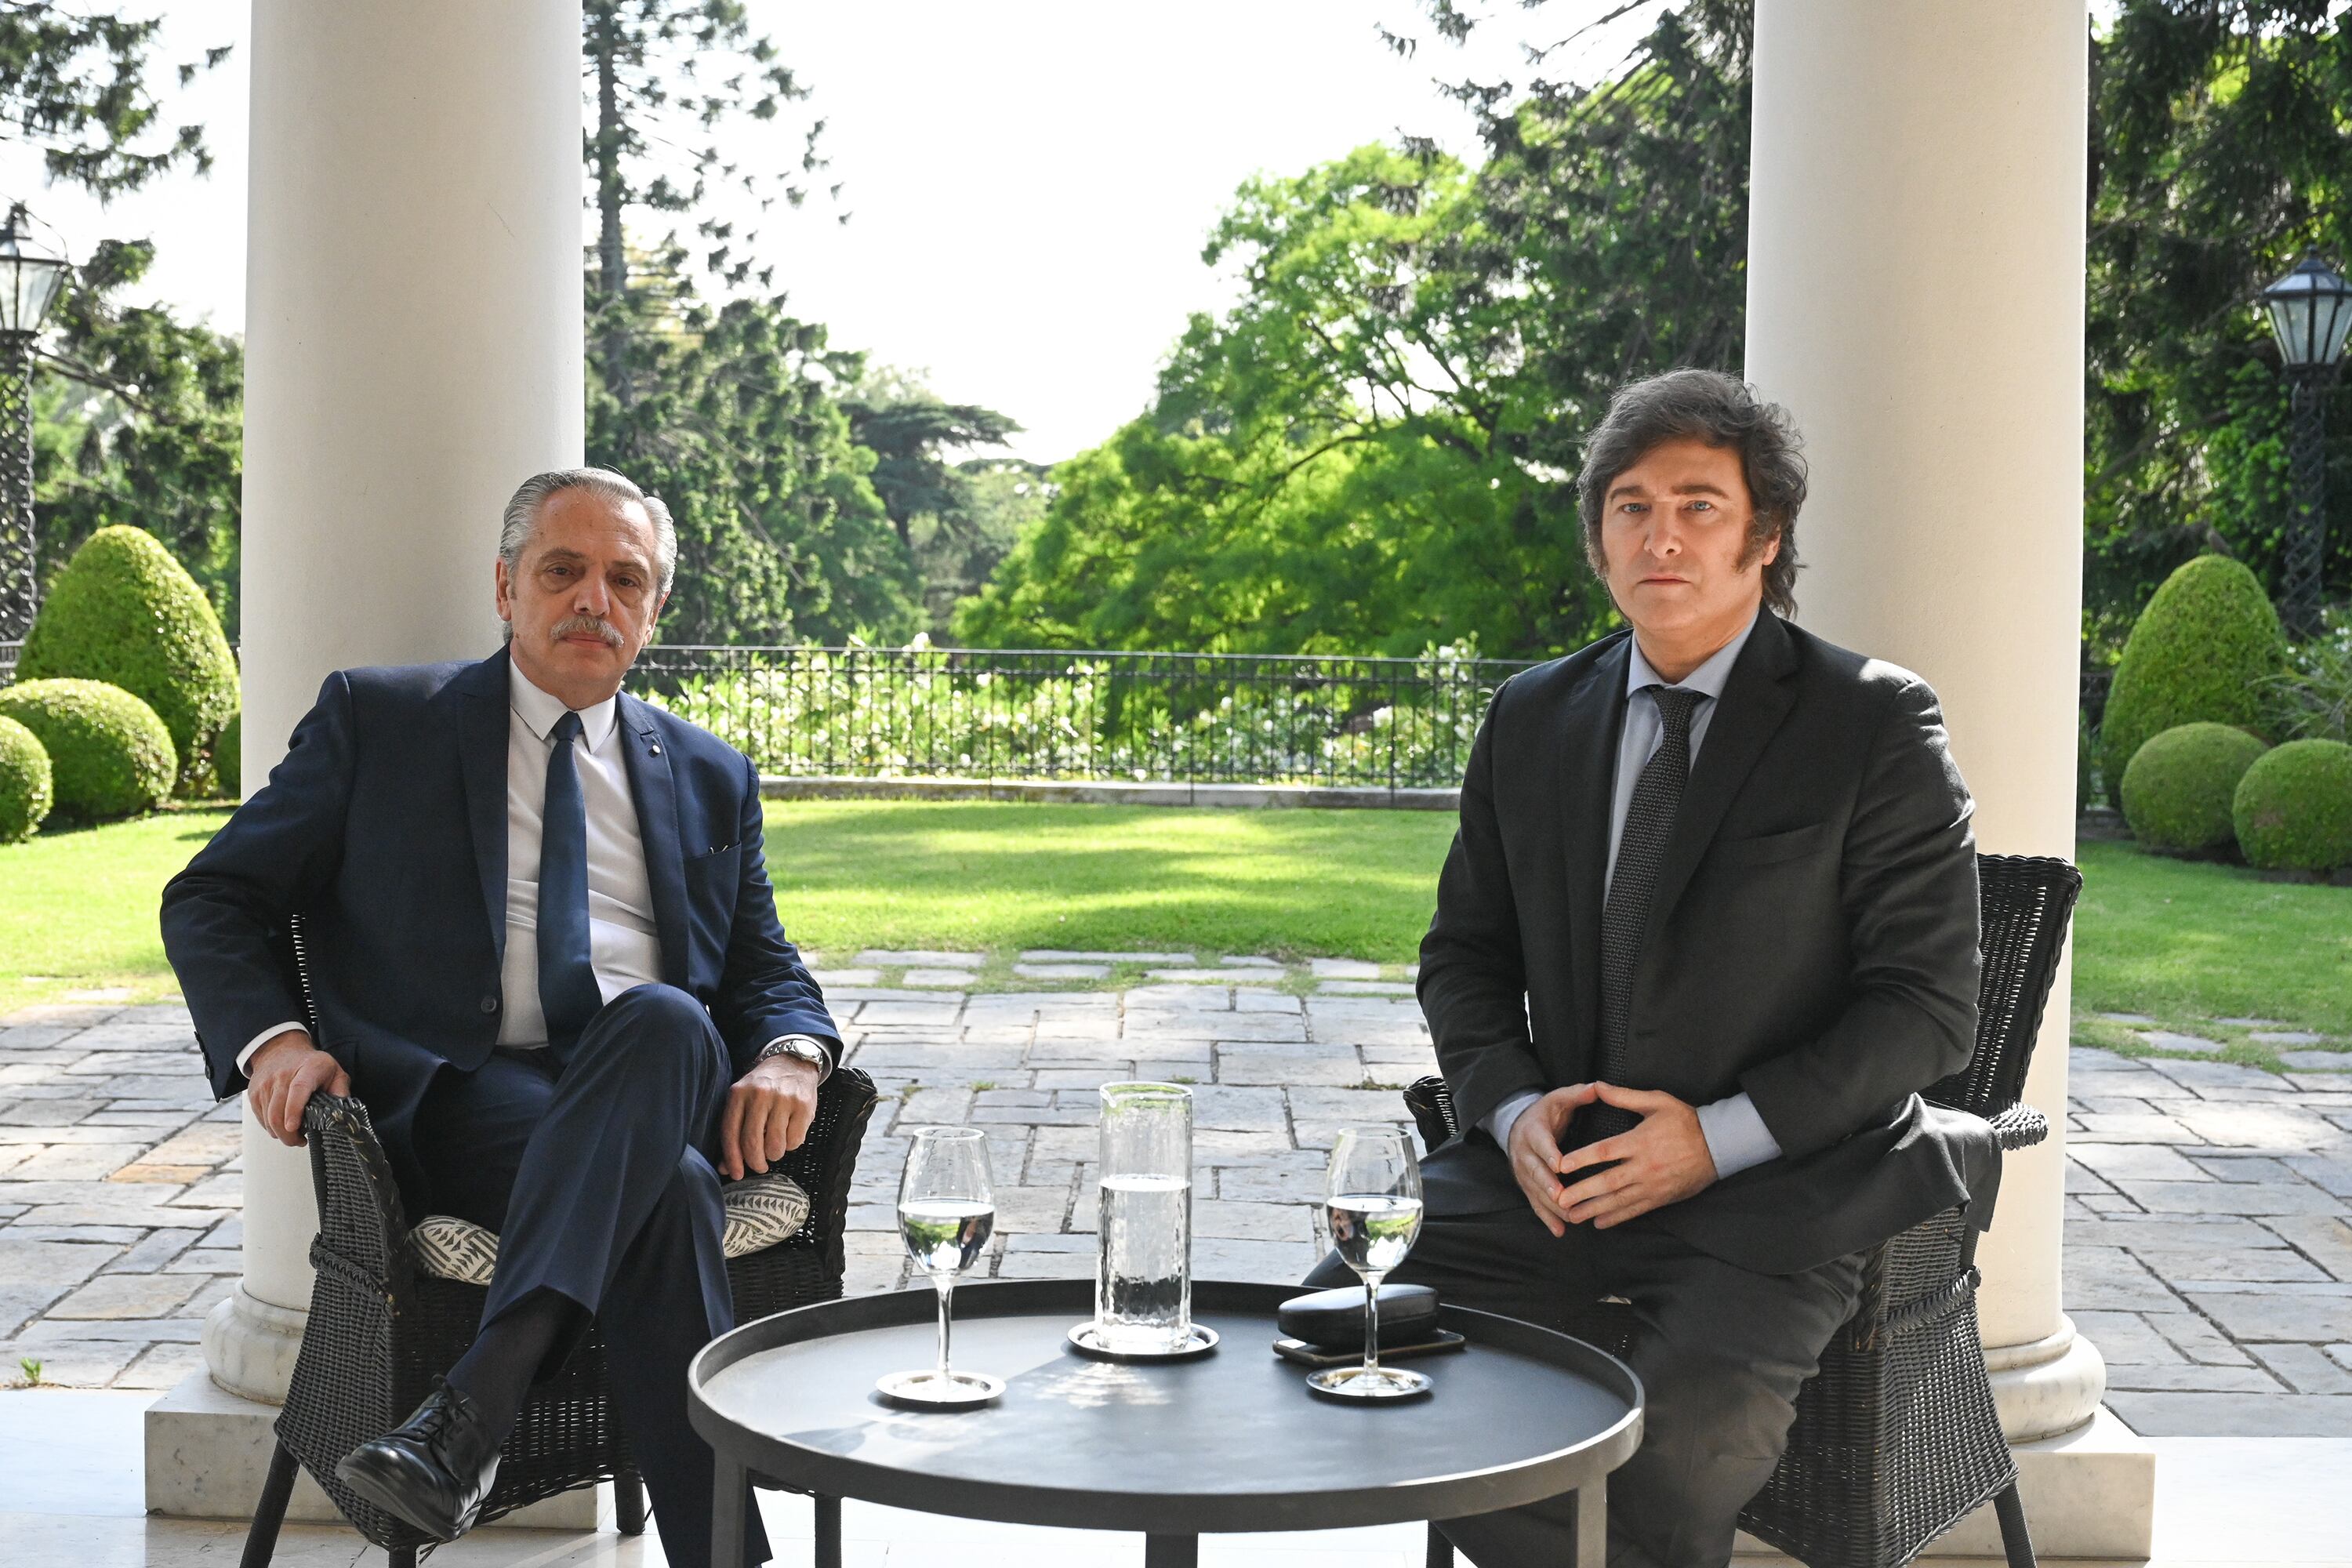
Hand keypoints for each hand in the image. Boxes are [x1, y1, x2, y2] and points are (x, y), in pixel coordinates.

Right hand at [245, 1031, 349, 1146]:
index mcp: (308, 1069)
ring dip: (280, 1134)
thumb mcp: (334, 1071)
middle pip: (278, 1112)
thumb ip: (341, 1091)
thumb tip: (343, 1112)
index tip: (294, 1127)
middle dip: (288, 1135)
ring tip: (293, 1134)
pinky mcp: (254, 1094)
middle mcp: (282, 1076)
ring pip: (268, 1120)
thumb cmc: (311, 1064)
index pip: (298, 1089)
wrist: (280, 1050)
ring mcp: (265, 1085)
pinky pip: (261, 1119)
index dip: (294, 1110)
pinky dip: (272, 1127)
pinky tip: (283, 1125)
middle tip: (300, 1141)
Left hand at [718, 1055, 819, 1179]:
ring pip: (775, 1146)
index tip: (736, 1174)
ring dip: (774, 1154)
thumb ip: (734, 1132)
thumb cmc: (764, 1087)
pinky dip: (791, 1145)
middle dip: (755, 1162)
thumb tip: (725, 1167)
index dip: (732, 1159)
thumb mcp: (743, 1101)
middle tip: (759, 1166)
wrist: (793, 1062)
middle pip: (752, 1143)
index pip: (730, 1133)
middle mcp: (760, 1094)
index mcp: (739, 1093)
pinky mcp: (803, 1105)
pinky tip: (789, 1134)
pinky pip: (794, 1141)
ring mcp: (783, 1099)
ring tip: (775, 1147)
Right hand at [1507, 1083, 1601, 1236]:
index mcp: (1533, 1130)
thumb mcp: (1559, 1097)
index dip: (1548, 1153)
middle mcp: (1524, 1153)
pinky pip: (1535, 1203)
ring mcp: (1523, 1171)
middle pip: (1534, 1171)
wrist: (1517, 1124)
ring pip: (1535, 1191)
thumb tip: (1598, 1087)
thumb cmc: (1545, 1112)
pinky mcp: (1526, 1185)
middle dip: (1548, 1185)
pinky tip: (1559, 1230)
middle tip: (1562, 1197)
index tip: (1559, 1164)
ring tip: (1568, 1217)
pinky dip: (1546, 1218)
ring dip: (1550, 1205)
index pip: (1540, 1142)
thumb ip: (1578, 1094)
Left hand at [1554, 1083, 1717, 1228]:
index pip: (1605, 1151)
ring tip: (1572, 1216)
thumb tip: (1597, 1086)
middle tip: (1559, 1200)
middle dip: (1582, 1192)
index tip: (1562, 1165)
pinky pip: (1636, 1210)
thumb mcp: (1657, 1102)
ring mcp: (1653, 1184)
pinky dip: (1617, 1217)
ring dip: (1594, 1209)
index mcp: (1640, 1141)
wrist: (1719, 1145)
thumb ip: (1624, 1097)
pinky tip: (1600, 1222)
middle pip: (1608, 1181)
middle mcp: (1644, 1166)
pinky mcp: (1661, 1197)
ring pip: (1619, 1200)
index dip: (1582, 1159)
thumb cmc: (1685, 1120)